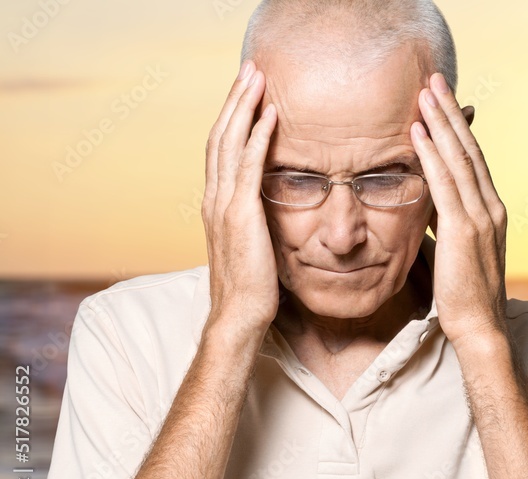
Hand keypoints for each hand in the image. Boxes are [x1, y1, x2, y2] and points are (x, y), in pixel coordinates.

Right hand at [201, 61, 278, 337]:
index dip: (232, 118)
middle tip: (251, 70)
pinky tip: (270, 116)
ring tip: (258, 79)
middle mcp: (214, 198)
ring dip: (245, 107)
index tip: (247, 93)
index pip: (221, 149)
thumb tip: (270, 208)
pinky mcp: (242, 214)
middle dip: (236, 100)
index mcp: (216, 204)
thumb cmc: (250, 287)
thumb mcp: (251, 244)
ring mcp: (224, 205)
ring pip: (230, 143)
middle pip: (221, 136)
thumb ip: (254, 220)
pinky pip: (249, 166)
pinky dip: (258, 137)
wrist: (238, 316)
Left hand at [410, 72, 508, 349]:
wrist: (481, 330)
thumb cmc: (466, 297)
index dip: (458, 128)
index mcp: (491, 211)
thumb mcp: (457, 252)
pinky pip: (444, 184)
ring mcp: (480, 217)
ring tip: (425, 93)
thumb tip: (428, 206)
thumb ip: (446, 224)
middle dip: (451, 113)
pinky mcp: (463, 231)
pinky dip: (430, 155)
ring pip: (458, 159)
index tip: (443, 101)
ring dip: (440, 123)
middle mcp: (491, 208)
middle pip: (469, 149)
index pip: (474, 160)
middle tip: (434, 80)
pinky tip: (416, 133)